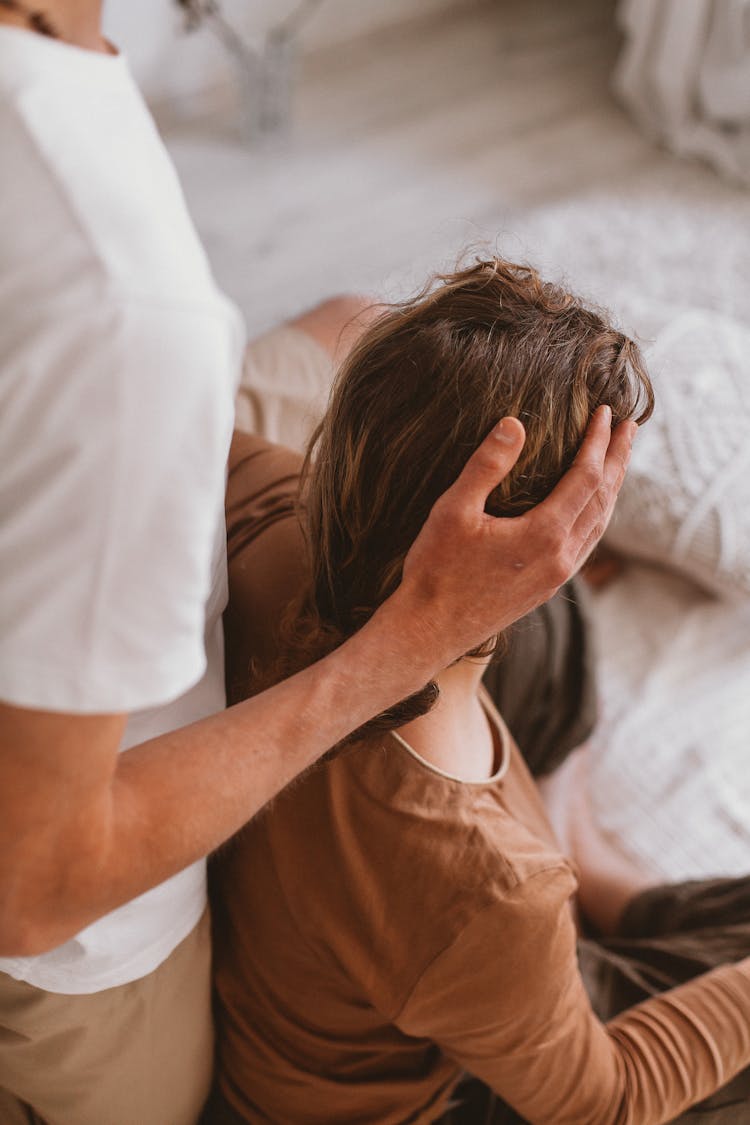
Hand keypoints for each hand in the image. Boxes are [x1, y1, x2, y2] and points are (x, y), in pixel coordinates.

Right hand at [397, 406, 635, 665]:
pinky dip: (596, 515)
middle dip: (618, 460)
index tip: (606, 412)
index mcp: (545, 535)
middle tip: (630, 427)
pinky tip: (588, 510)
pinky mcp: (547, 588)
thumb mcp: (454, 510)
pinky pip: (586, 544)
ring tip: (617, 462)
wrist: (429, 631)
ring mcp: (557, 576)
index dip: (598, 442)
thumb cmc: (436, 571)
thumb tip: (515, 423)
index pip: (587, 477)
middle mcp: (561, 557)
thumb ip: (487, 465)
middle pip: (604, 499)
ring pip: (599, 524)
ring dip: (611, 489)